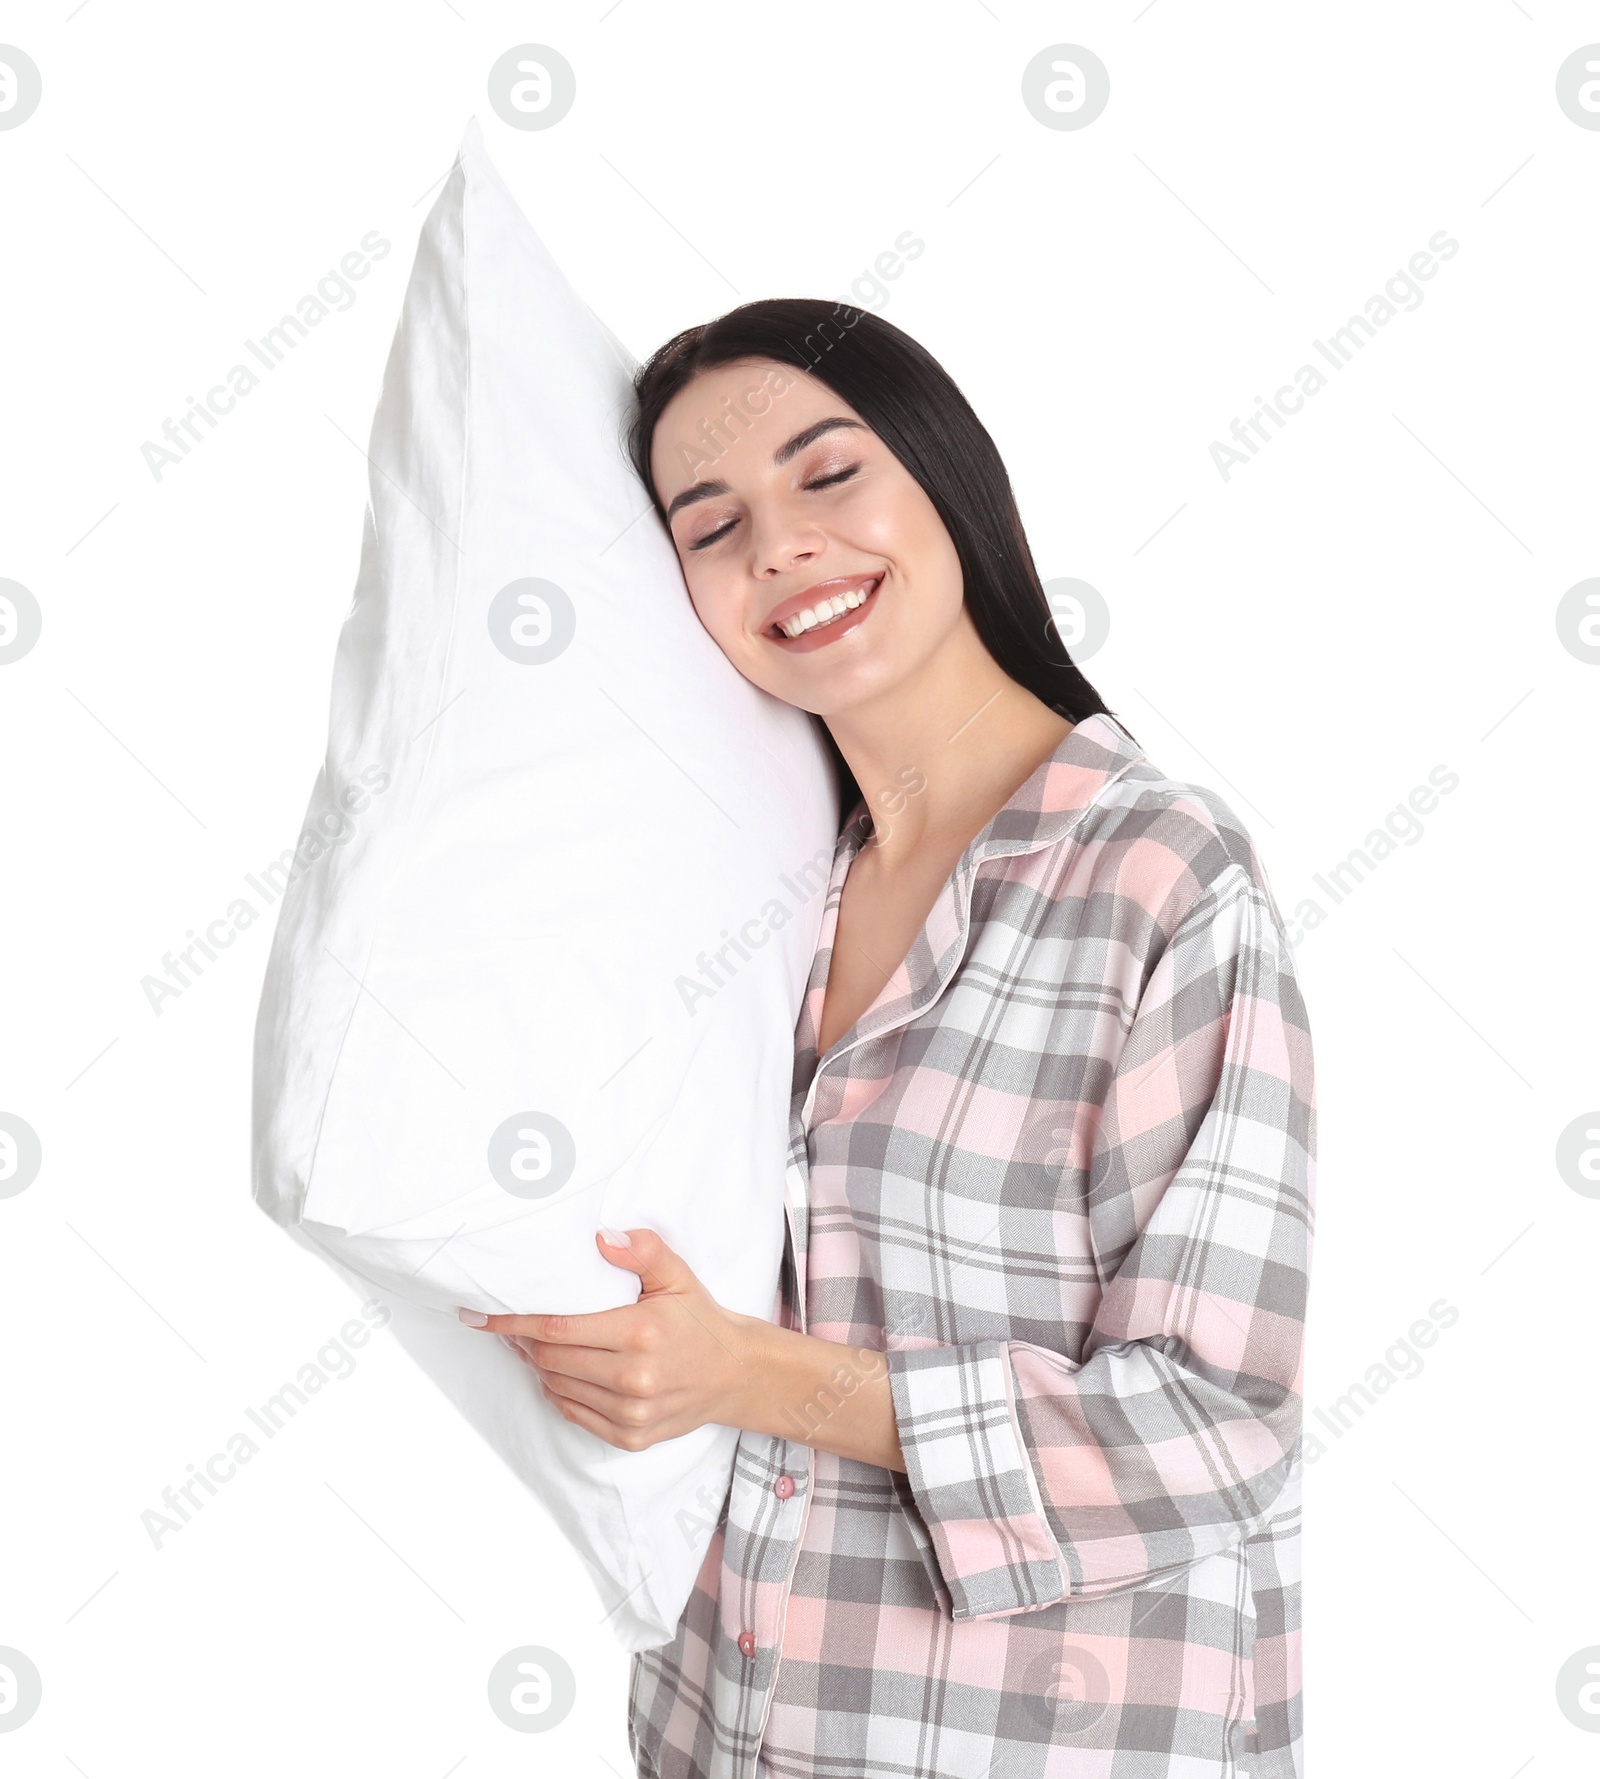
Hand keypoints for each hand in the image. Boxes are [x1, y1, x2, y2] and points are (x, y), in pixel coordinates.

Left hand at [457, 1228, 759, 1451]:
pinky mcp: (630, 1437)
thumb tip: (602, 1237)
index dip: (512, 1323)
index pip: (556, 1329)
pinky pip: (573, 1412)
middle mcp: (633, 1378)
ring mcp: (630, 1414)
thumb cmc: (699, 1320)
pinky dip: (558, 1391)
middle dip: (522, 1341)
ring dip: (539, 1365)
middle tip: (512, 1325)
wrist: (735, 1375)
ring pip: (557, 1387)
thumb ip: (644, 1251)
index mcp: (640, 1334)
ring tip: (537, 1344)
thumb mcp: (678, 1276)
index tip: (478, 1316)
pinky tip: (562, 1372)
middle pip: (550, 1360)